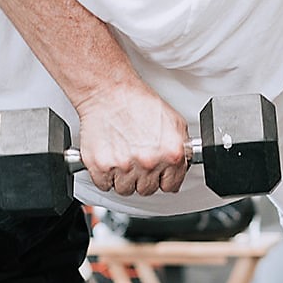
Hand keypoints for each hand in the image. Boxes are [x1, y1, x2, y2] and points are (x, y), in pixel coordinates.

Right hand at [73, 88, 189, 196]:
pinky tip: (109, 158)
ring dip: (123, 178)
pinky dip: (104, 175)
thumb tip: (181, 167)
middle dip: (142, 177)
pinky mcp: (101, 166)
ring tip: (122, 157)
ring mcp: (124, 166)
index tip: (157, 173)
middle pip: (147, 189)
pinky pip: (104, 185)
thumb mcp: (175, 122)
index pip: (170, 186)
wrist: (109, 92)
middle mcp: (149, 162)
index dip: (162, 178)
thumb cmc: (138, 103)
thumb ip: (181, 149)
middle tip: (136, 159)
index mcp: (171, 154)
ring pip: (125, 189)